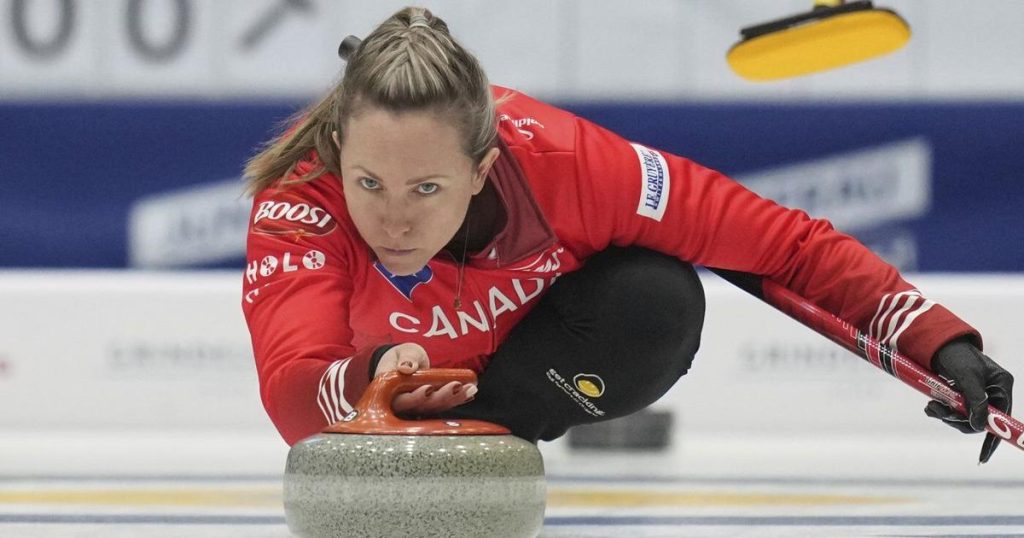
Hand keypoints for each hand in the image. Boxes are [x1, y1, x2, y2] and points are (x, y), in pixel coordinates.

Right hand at [373, 343, 476, 415]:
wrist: (405, 361)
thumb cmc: (401, 357)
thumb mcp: (402, 352)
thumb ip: (405, 358)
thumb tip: (406, 368)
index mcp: (390, 392)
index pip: (401, 400)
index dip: (416, 398)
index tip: (429, 388)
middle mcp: (404, 404)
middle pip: (423, 406)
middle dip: (441, 397)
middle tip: (457, 385)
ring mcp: (419, 406)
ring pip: (436, 407)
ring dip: (454, 398)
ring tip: (470, 388)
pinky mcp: (431, 405)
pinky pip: (445, 404)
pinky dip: (458, 398)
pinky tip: (470, 392)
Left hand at [925, 338, 1012, 462]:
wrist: (936, 343)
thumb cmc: (956, 355)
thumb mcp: (967, 377)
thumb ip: (975, 400)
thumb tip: (979, 426)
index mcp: (1002, 385)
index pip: (1003, 417)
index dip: (994, 438)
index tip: (983, 456)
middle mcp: (992, 392)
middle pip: (980, 420)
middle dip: (958, 420)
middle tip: (939, 413)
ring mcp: (977, 394)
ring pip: (964, 418)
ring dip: (946, 415)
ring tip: (931, 407)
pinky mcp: (961, 395)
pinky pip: (954, 411)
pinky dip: (942, 411)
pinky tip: (930, 407)